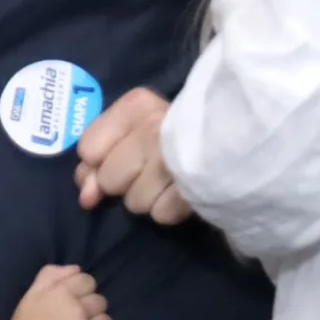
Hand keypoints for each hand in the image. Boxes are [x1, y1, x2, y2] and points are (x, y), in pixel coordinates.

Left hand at [75, 88, 191, 223]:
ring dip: (146, 198)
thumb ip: (97, 160)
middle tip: (148, 168)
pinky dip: (168, 209)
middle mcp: (154, 125)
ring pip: (134, 201)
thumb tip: (86, 197)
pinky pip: (161, 214)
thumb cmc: (170, 133)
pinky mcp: (195, 185)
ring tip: (167, 179)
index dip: (99, 162)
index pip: (89, 149)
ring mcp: (175, 156)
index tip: (120, 156)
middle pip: (109, 179)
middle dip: (123, 182)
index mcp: (137, 105)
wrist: (233, 140)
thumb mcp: (131, 132)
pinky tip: (181, 191)